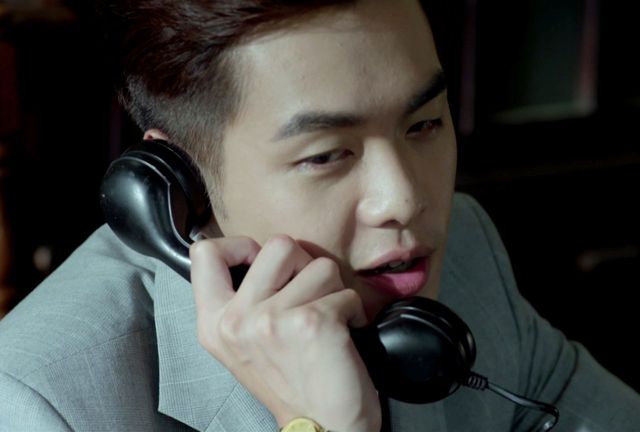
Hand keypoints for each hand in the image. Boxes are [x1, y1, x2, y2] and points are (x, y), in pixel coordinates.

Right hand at [190, 235, 380, 431]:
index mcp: (215, 322)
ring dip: (332, 290)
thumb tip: (258, 252)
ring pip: (319, 265)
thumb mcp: (244, 343)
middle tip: (307, 295)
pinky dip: (352, 310)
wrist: (320, 427)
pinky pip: (345, 291)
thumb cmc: (289, 382)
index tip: (259, 264)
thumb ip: (242, 298)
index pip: (204, 252)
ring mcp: (271, 320)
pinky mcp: (311, 323)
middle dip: (303, 264)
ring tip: (326, 319)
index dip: (240, 245)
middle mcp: (237, 320)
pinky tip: (343, 332)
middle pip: (278, 244)